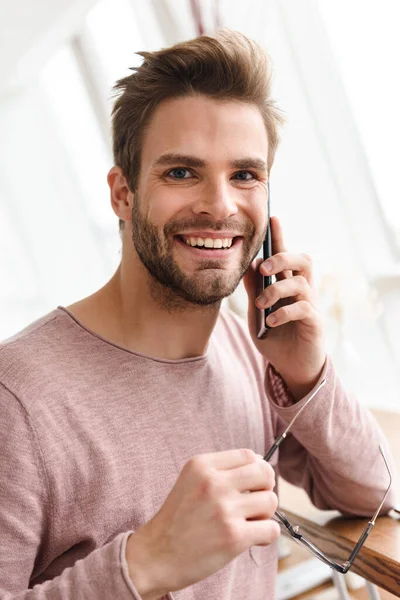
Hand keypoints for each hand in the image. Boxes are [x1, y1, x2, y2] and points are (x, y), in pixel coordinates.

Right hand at [126, 449, 278, 597]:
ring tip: (249, 522)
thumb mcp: (190, 480)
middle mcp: (213, 483)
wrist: (157, 555)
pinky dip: (266, 535)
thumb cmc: (178, 519)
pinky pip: (271, 529)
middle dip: (266, 488)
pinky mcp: (234, 537)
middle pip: (264, 473)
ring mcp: (224, 509)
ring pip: (271, 501)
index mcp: (202, 465)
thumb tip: (260, 463)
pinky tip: (251, 538)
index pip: (248, 455)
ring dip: (265, 514)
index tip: (251, 484)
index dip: (257, 469)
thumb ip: (221, 470)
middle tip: (254, 502)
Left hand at [243, 216, 325, 399]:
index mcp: (287, 285)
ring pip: (301, 282)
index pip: (286, 255)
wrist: (290, 368)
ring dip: (276, 290)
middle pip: (303, 260)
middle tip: (265, 268)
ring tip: (260, 305)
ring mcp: (310, 306)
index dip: (281, 236)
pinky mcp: (314, 323)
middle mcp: (302, 291)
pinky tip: (270, 323)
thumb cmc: (275, 338)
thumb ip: (253, 290)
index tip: (273, 217)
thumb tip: (248, 265)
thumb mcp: (256, 313)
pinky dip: (283, 312)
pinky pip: (303, 308)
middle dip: (283, 257)